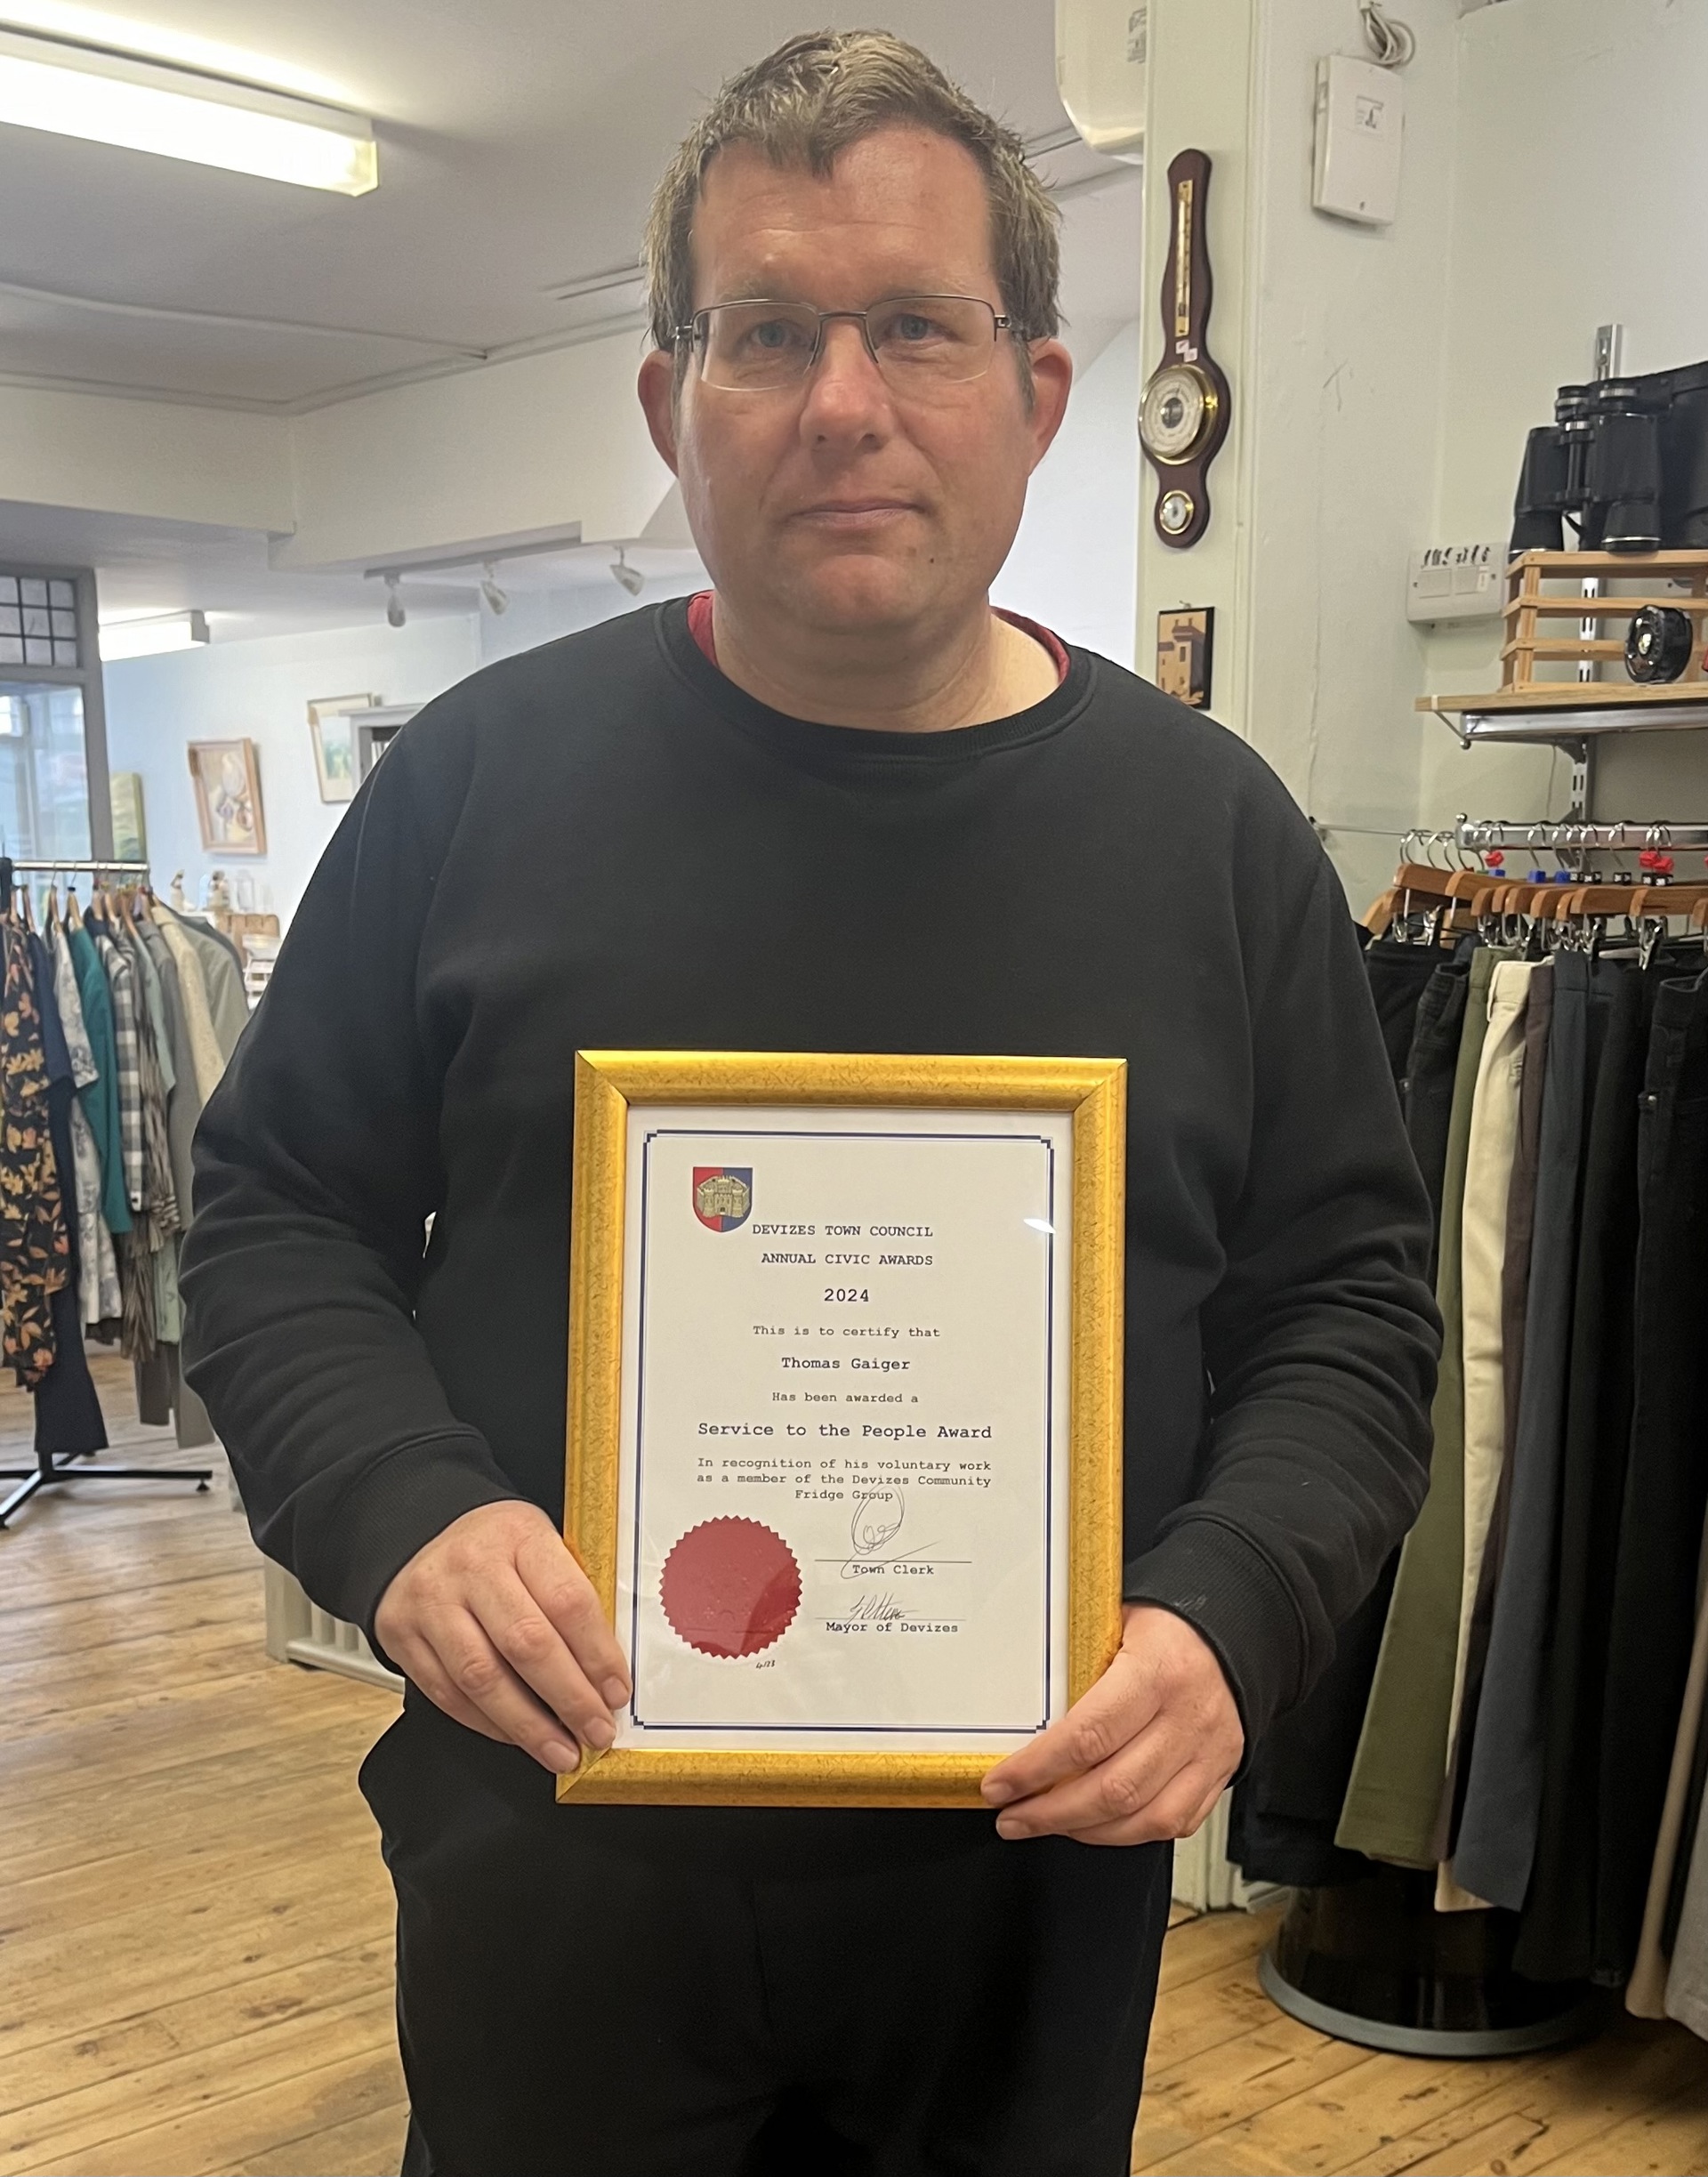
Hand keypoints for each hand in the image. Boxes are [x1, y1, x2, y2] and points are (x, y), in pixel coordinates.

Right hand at [374, 1501, 630, 1774]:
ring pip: (482, 1677)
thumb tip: (608, 1672)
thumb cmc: (498, 1545)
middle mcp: (471, 1566)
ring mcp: (431, 1601)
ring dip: (528, 1726)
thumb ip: (571, 1595)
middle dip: (569, 1699)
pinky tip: (516, 1736)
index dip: (597, 1655)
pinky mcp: (401, 1634)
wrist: (422, 1529)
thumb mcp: (542, 1544)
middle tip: (596, 1731)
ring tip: (561, 1751)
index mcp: (520, 1535)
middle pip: (526, 1643)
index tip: (617, 1692)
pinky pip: (447, 1693)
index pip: (567, 1600)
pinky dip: (487, 1724)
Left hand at [979, 1604, 1243, 1844]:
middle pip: (1113, 1789)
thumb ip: (1076, 1666)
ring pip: (1142, 1819)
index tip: (999, 1784)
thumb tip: (1016, 1711)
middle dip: (1051, 1813)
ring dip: (1083, 1831)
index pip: (1088, 1735)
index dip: (1036, 1769)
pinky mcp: (1219, 1775)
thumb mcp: (1115, 1624)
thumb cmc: (1166, 1626)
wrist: (1231, 1633)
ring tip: (1042, 1825)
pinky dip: (1126, 1834)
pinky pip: (1172, 1825)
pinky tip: (1092, 1826)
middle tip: (1011, 1817)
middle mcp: (1187, 1718)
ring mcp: (1208, 1753)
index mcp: (1156, 1671)